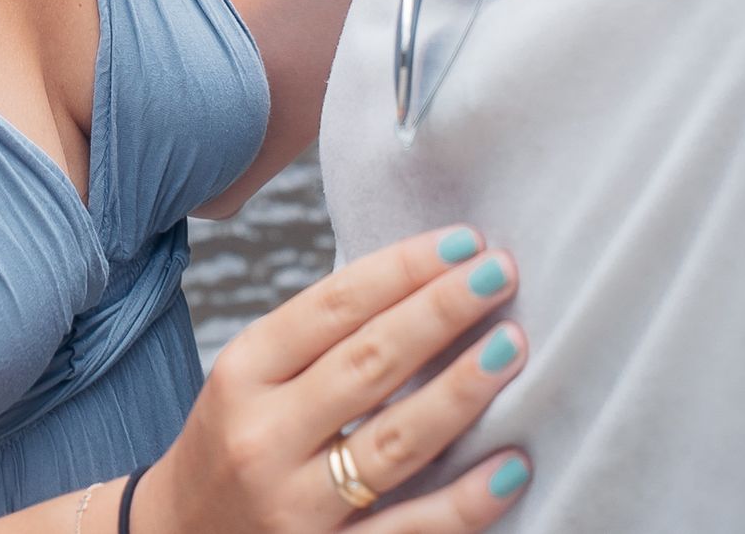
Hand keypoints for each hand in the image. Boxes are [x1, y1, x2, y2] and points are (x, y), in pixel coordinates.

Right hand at [141, 227, 530, 529]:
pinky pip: (410, 530)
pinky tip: (511, 464)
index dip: (404, 267)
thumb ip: (320, 338)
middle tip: (502, 272)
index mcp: (245, 370)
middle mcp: (265, 436)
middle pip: (369, 363)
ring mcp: (296, 507)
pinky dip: (465, 501)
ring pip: (394, 443)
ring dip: (461, 391)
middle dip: (441, 312)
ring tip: (511, 345)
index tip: (465, 240)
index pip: (334, 305)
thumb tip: (424, 282)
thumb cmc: (233, 440)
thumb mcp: (250, 376)